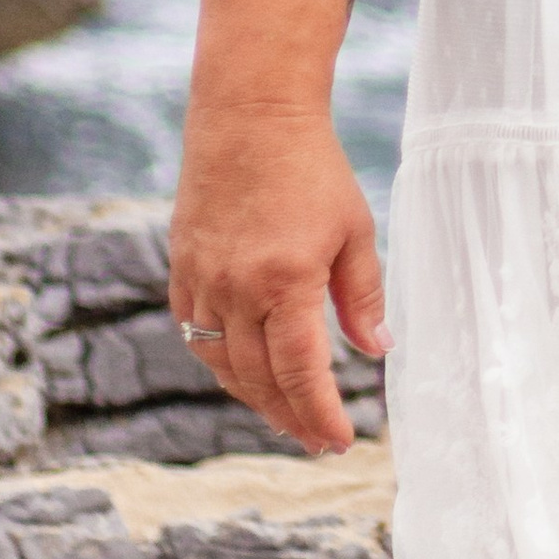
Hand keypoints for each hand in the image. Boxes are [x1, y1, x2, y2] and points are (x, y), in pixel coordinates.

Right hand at [168, 106, 387, 458]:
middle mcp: (236, 292)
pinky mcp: (182, 270)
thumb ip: (363, 296)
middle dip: (291, 417)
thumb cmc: (313, 170)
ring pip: (223, 365)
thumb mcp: (354, 230)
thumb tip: (377, 351)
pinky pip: (195, 335)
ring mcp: (202, 283)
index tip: (340, 441)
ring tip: (286, 415)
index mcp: (286, 283)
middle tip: (316, 441)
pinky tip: (244, 371)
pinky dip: (220, 362)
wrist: (251, 118)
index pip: (301, 373)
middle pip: (259, 380)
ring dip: (255, 397)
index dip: (320, 415)